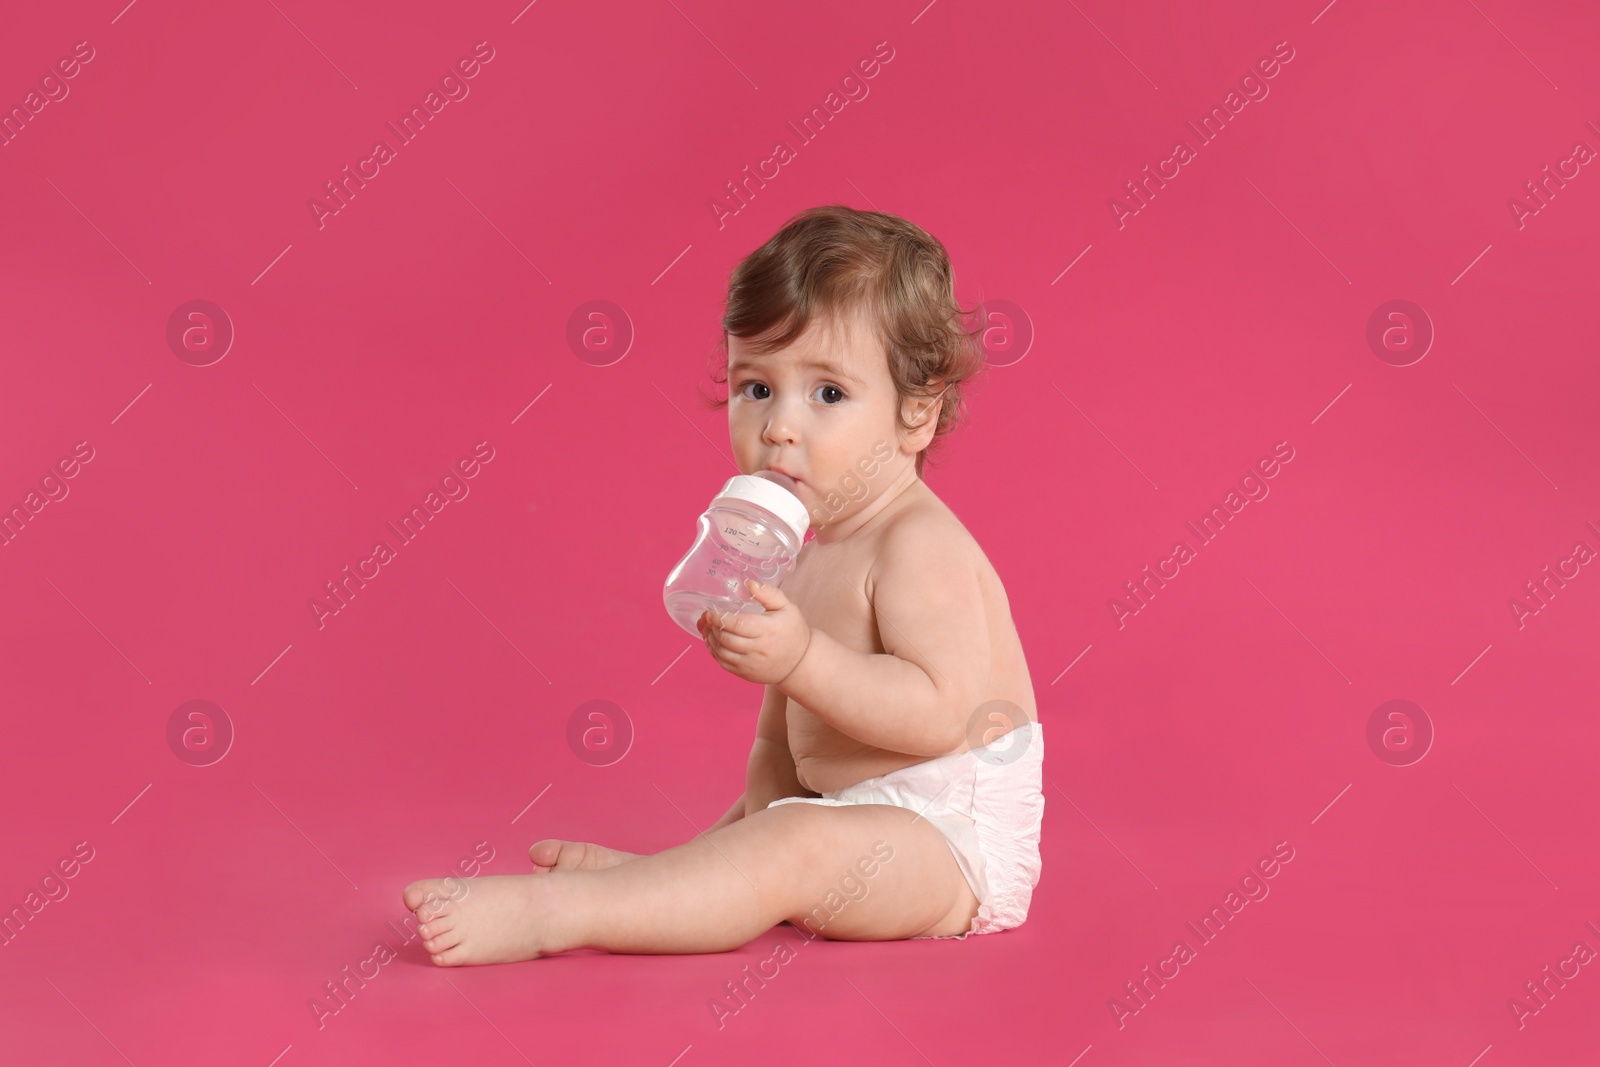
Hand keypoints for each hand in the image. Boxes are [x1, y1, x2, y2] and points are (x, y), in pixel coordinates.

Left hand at [697, 578, 811, 685]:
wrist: (799, 663)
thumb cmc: (792, 631)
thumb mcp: (787, 608)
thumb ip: (769, 594)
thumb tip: (749, 583)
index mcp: (768, 630)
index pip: (738, 625)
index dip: (720, 618)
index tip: (710, 612)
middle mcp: (759, 649)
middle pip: (726, 639)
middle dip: (712, 627)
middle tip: (707, 618)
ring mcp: (751, 664)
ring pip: (722, 652)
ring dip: (710, 639)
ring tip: (708, 627)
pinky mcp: (746, 674)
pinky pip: (723, 663)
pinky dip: (714, 652)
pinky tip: (712, 641)